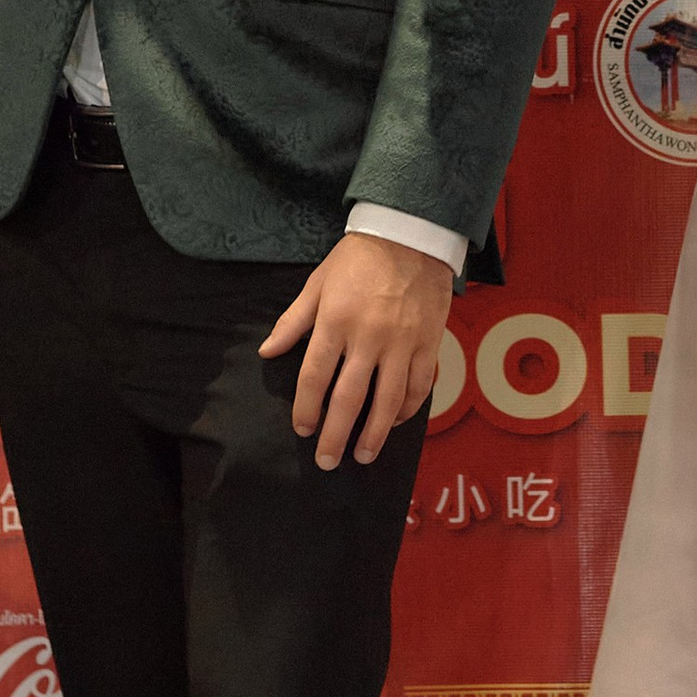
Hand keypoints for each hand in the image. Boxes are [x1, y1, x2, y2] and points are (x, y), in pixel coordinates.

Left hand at [258, 231, 451, 467]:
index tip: (304, 429)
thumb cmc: (358, 259)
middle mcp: (368, 337)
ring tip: (363, 456)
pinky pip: (420, 386)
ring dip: (375, 434)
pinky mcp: (429, 342)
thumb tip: (267, 353)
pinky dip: (408, 409)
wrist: (411, 234)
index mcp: (335, 322)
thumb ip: (293, 321)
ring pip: (388, 401)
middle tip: (327, 462)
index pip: (315, 377)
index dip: (307, 409)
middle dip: (336, 435)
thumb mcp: (318, 284)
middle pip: (349, 398)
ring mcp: (402, 342)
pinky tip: (395, 421)